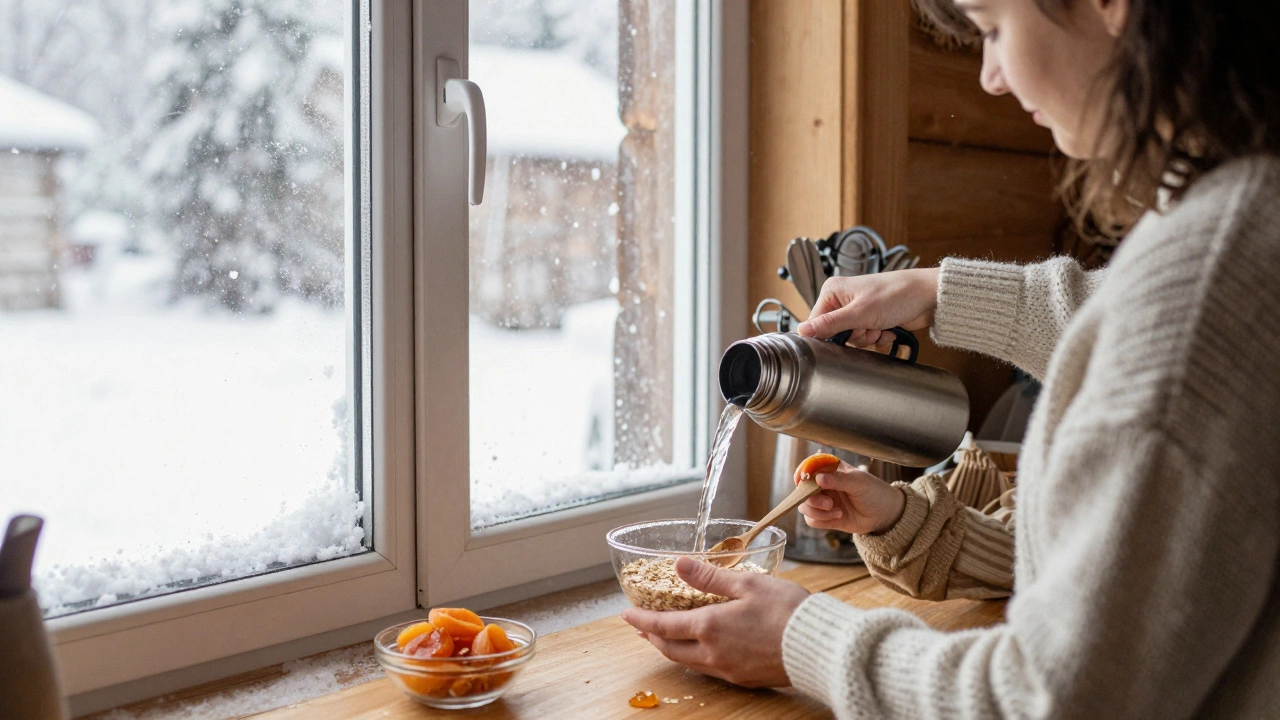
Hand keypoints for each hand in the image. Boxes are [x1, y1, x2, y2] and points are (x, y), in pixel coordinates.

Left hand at [620, 556, 809, 687]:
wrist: (819, 647)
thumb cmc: (787, 610)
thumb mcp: (747, 584)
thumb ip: (710, 576)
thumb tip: (679, 565)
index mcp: (710, 627)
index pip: (663, 626)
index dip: (641, 620)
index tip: (625, 614)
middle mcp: (713, 653)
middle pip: (670, 649)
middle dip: (652, 637)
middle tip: (641, 628)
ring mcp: (728, 669)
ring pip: (688, 662)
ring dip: (672, 649)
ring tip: (665, 638)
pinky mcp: (744, 678)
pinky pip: (709, 669)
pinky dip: (695, 658)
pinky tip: (701, 650)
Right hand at [797, 267, 939, 347]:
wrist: (927, 297)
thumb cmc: (896, 295)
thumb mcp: (859, 313)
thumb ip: (829, 324)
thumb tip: (801, 330)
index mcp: (833, 292)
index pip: (816, 322)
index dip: (829, 334)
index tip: (846, 333)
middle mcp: (843, 300)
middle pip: (834, 334)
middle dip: (854, 336)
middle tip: (868, 327)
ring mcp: (858, 310)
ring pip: (851, 339)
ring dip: (868, 338)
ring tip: (880, 326)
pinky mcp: (871, 319)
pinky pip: (866, 338)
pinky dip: (877, 337)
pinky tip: (887, 328)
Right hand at [798, 462, 905, 534]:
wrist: (884, 514)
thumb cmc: (874, 492)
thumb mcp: (859, 482)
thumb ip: (838, 480)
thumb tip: (818, 478)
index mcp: (831, 470)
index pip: (809, 468)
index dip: (802, 473)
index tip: (801, 481)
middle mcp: (824, 485)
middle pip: (803, 490)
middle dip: (811, 498)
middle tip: (828, 503)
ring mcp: (823, 501)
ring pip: (805, 506)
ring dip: (816, 511)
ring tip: (836, 512)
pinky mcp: (825, 517)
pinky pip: (811, 520)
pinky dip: (820, 521)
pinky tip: (837, 518)